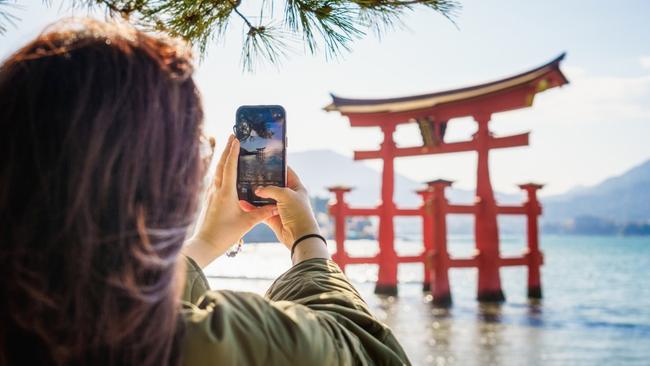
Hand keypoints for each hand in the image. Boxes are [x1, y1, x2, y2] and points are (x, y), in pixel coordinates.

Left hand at [184, 135, 276, 267]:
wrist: (205, 244)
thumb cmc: (225, 234)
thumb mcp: (247, 223)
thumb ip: (263, 213)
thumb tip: (277, 206)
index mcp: (226, 193)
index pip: (230, 167)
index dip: (234, 151)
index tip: (236, 138)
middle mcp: (216, 190)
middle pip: (221, 164)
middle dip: (227, 149)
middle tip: (233, 136)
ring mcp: (210, 194)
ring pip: (216, 171)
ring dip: (223, 159)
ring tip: (229, 149)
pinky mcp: (208, 200)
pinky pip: (215, 180)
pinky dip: (220, 171)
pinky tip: (224, 172)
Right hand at [243, 167, 319, 250]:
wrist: (299, 236)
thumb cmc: (298, 213)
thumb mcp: (286, 195)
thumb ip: (271, 189)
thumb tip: (257, 190)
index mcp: (296, 187)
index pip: (287, 172)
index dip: (278, 166)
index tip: (266, 160)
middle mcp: (288, 196)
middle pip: (273, 185)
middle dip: (262, 181)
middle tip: (250, 173)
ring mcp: (280, 207)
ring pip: (265, 198)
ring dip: (255, 195)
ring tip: (243, 187)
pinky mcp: (272, 217)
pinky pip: (260, 211)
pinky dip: (252, 208)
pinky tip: (242, 203)